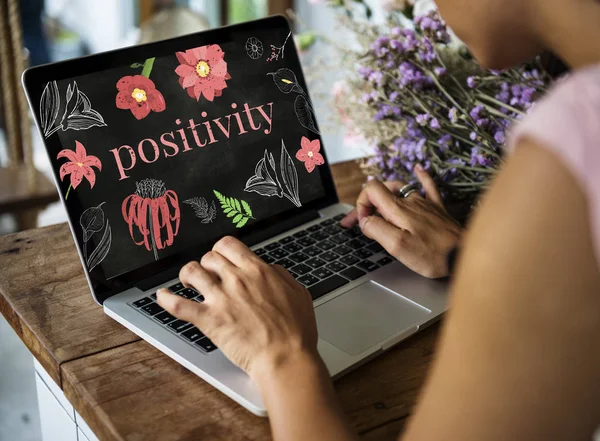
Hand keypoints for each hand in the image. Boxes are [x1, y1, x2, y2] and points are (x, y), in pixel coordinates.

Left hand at [156, 236, 320, 383]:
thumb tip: (271, 269)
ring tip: (188, 282)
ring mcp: (221, 298)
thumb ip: (281, 276)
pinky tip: (162, 296)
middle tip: (207, 273)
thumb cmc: (295, 331)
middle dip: (206, 263)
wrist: (285, 357)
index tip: (220, 257)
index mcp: (258, 271)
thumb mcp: (298, 293)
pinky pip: (179, 305)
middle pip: (209, 256)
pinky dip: (166, 299)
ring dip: (187, 275)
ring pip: (192, 272)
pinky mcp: (209, 320)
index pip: (229, 245)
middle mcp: (237, 279)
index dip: (221, 250)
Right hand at [341, 165, 461, 277]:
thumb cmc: (431, 255)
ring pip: (401, 188)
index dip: (361, 204)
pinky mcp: (437, 208)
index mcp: (398, 209)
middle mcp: (410, 201)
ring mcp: (425, 203)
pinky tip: (418, 168)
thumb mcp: (397, 246)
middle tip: (364, 222)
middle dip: (369, 203)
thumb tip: (365, 220)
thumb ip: (376, 229)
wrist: (463, 255)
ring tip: (378, 205)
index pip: (371, 189)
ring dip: (385, 193)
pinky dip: (421, 175)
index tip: (364, 222)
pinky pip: (429, 185)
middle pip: (383, 190)